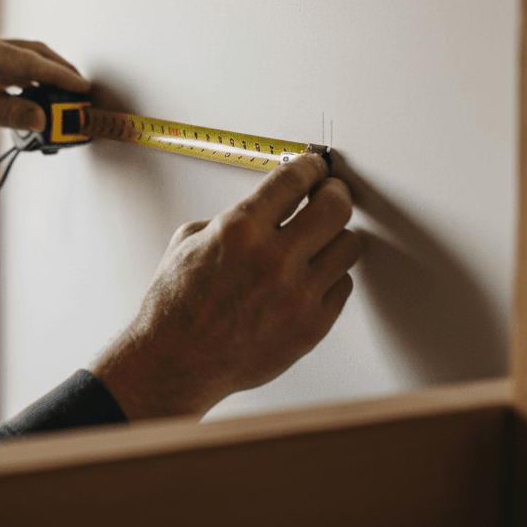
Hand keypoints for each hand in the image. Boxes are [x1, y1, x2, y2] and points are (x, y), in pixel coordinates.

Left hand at [0, 32, 90, 171]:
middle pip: (33, 55)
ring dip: (45, 79)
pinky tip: (39, 101)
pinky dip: (29, 85)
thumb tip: (42, 118)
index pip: (31, 61)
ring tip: (65, 99)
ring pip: (24, 64)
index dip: (60, 75)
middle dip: (59, 72)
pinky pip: (12, 73)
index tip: (82, 87)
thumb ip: (8, 114)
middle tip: (81, 92)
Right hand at [87, 153, 359, 419]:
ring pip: (349, 245)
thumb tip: (270, 204)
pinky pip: (343, 285)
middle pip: (335, 207)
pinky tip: (311, 275)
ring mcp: (297, 295)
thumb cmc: (177, 304)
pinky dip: (330, 275)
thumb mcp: (191, 239)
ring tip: (322, 238)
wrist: (176, 360)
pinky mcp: (312, 326)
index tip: (315, 167)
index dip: (310, 166)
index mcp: (240, 229)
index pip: (294, 179)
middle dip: (335, 192)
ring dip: (336, 235)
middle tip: (330, 193)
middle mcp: (273, 259)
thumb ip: (235, 217)